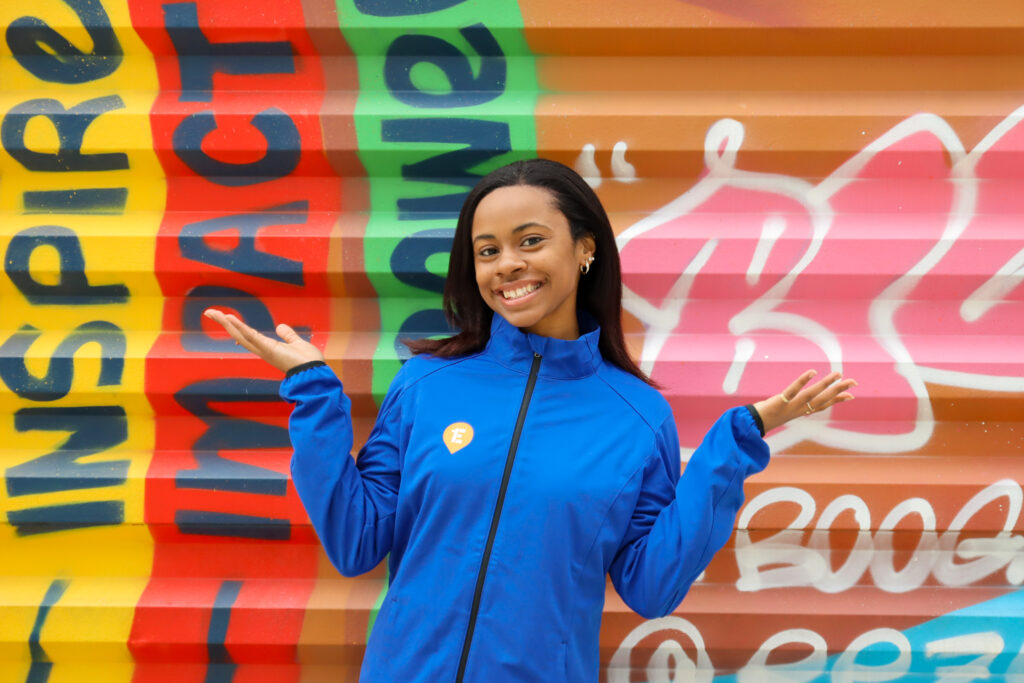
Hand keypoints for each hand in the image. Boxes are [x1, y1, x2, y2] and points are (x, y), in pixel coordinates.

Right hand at [203, 308, 323, 372]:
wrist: (314, 373)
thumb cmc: (308, 362)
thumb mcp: (297, 344)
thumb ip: (288, 335)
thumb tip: (280, 327)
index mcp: (269, 347)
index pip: (249, 336)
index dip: (237, 328)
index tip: (227, 319)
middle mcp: (262, 349)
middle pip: (239, 334)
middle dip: (224, 323)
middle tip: (209, 312)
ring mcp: (263, 349)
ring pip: (240, 334)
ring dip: (226, 323)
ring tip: (212, 312)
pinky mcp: (267, 349)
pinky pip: (251, 337)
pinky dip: (240, 327)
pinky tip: (229, 318)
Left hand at [752, 370, 856, 433]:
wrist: (754, 423)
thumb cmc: (769, 414)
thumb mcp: (786, 410)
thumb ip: (797, 405)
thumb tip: (807, 398)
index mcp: (802, 412)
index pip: (823, 405)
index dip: (837, 400)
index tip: (851, 395)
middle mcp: (799, 410)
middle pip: (822, 400)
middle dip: (839, 391)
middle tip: (853, 382)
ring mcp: (790, 406)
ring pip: (812, 395)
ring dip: (826, 384)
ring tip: (838, 374)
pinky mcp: (780, 402)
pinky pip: (793, 391)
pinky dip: (803, 381)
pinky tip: (813, 371)